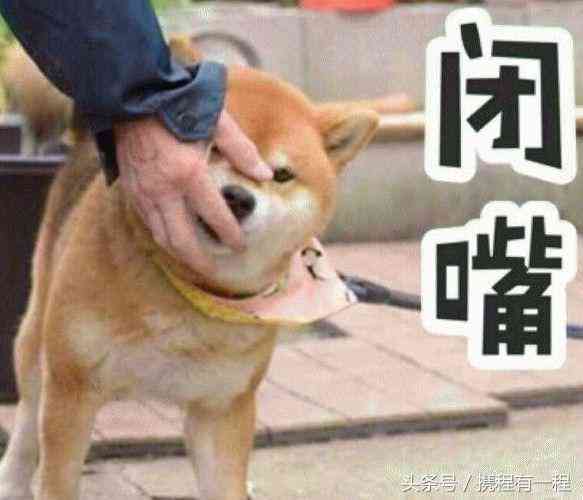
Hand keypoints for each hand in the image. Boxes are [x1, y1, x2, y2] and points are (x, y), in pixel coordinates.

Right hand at [114, 110, 272, 272]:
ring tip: (195, 261)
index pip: (215, 217)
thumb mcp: (218, 122)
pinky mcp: (131, 189)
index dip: (230, 235)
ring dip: (179, 253)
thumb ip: (243, 151)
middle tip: (213, 270)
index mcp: (189, 174)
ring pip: (161, 236)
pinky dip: (162, 236)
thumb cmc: (179, 103)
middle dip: (200, 260)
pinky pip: (147, 222)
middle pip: (182, 240)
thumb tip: (265, 176)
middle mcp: (164, 190)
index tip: (240, 246)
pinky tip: (173, 238)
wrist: (132, 93)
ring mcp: (144, 193)